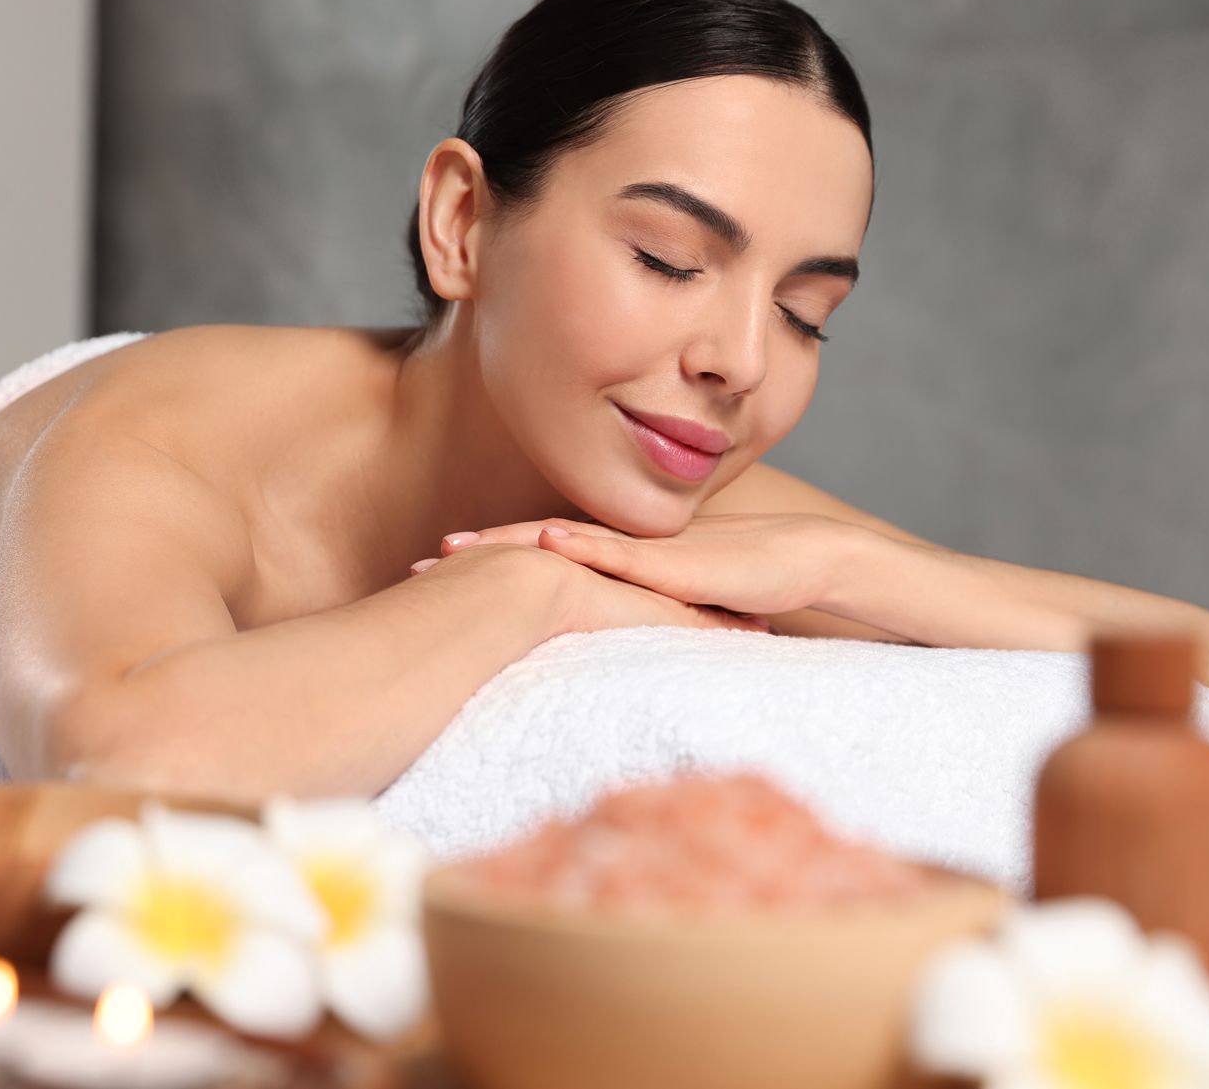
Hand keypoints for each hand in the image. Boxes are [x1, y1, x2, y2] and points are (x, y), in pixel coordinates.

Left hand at [408, 536, 777, 637]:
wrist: (797, 561)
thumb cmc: (731, 589)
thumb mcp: (663, 616)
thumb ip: (624, 627)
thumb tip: (585, 664)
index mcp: (609, 562)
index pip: (532, 560)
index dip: (482, 566)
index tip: (424, 574)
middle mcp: (616, 550)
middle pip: (529, 547)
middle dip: (473, 555)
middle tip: (412, 565)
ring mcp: (641, 551)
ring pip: (562, 543)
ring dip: (506, 543)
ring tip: (455, 548)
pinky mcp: (673, 561)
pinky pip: (621, 554)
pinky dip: (581, 547)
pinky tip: (547, 545)